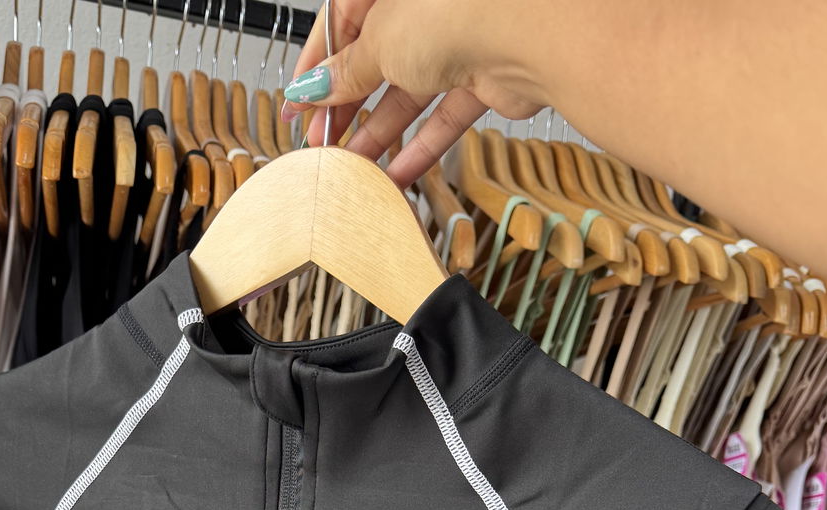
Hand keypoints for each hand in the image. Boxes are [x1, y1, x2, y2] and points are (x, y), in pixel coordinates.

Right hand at [282, 0, 545, 189]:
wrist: (530, 29)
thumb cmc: (458, 7)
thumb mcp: (378, 42)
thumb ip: (345, 72)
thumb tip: (315, 89)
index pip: (341, 23)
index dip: (314, 68)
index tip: (296, 106)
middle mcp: (426, 6)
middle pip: (375, 61)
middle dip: (346, 106)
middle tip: (321, 142)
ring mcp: (457, 39)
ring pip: (408, 93)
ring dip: (378, 133)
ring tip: (351, 167)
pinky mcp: (484, 77)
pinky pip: (443, 117)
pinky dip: (420, 147)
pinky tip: (394, 175)